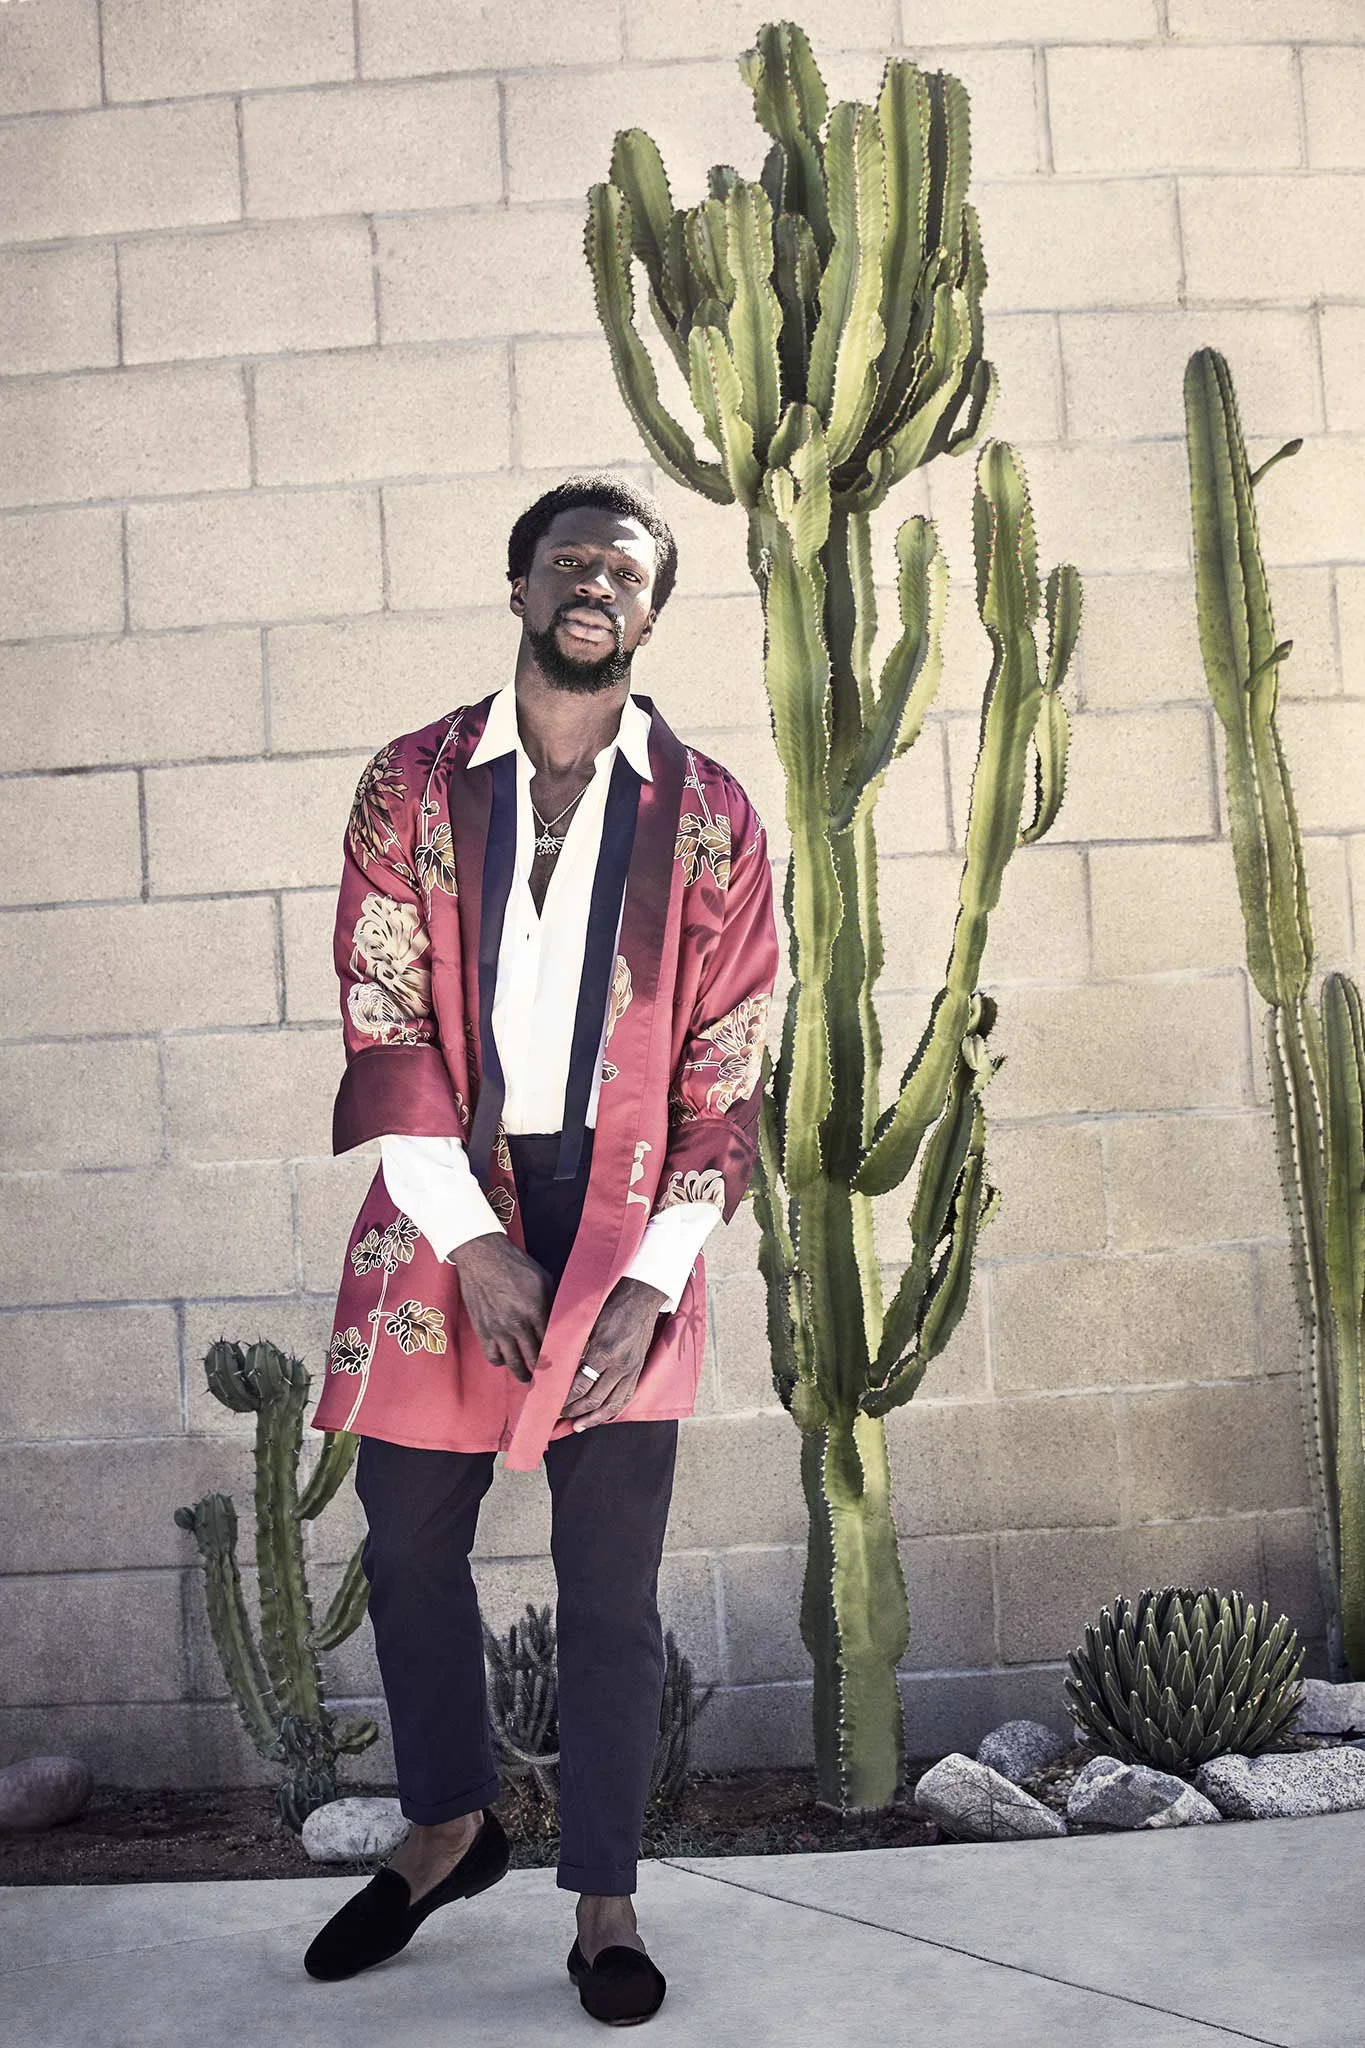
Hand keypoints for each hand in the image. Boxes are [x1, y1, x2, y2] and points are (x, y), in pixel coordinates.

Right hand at [448, 1232, 552, 1383]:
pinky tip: (507, 1359)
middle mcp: (516, 1324)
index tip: (562, 1362)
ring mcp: (497, 1329)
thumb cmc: (515, 1266)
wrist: (483, 1257)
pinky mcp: (482, 1330)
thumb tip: (560, 1322)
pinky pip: (492, 1356)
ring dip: (521, 1372)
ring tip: (527, 1377)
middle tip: (547, 1375)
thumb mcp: (543, 1280)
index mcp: (534, 1311)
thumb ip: (552, 1303)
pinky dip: (501, 1361)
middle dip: (541, 1369)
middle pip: (532, 1358)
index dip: (557, 1355)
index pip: (550, 1342)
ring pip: (512, 1363)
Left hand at [559, 1276, 668, 1430]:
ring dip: (591, 1418)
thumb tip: (557, 1369)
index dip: (564, 1398)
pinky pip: (624, 1399)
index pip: (579, 1385)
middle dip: (573, 1410)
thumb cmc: (610, 1307)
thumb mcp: (588, 1325)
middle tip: (558, 1415)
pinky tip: (600, 1418)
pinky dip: (611, 1412)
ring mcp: (630, 1371)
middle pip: (592, 1399)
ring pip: (610, 1405)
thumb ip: (575, 1349)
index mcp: (603, 1351)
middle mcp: (618, 1366)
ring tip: (577, 1425)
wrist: (640, 1299)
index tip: (552, 1402)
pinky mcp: (637, 1372)